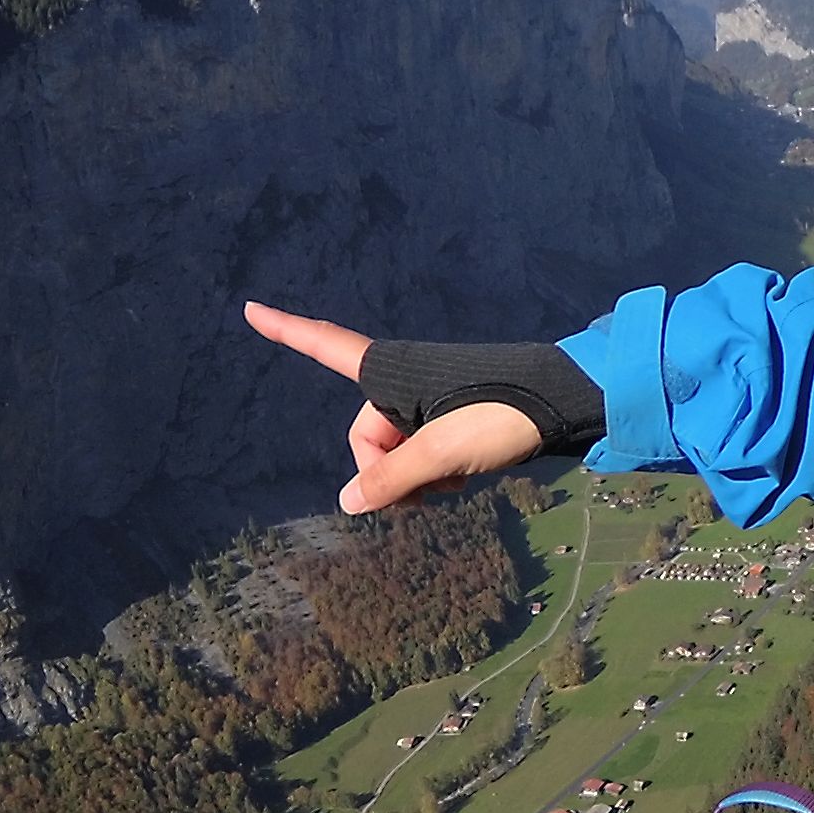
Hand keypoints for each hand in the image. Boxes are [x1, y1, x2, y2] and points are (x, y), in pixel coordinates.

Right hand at [244, 302, 543, 514]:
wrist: (563, 404)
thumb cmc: (501, 414)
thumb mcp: (442, 452)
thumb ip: (391, 479)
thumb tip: (348, 503)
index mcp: (391, 371)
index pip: (326, 346)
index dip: (287, 330)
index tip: (249, 309)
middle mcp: (404, 382)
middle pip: (367, 436)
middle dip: (387, 472)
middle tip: (429, 491)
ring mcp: (429, 402)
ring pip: (397, 453)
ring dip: (416, 479)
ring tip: (454, 482)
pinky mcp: (454, 420)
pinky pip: (424, 455)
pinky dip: (435, 474)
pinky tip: (463, 481)